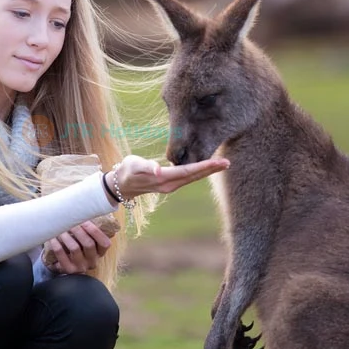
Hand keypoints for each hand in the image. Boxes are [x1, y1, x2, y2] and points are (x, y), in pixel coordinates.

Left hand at [44, 221, 111, 274]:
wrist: (63, 265)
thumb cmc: (76, 247)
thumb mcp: (85, 242)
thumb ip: (88, 231)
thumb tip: (84, 208)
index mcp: (99, 253)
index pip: (105, 243)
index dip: (95, 231)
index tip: (85, 220)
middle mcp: (92, 261)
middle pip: (88, 244)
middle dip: (79, 230)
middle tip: (69, 221)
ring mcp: (80, 267)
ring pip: (74, 248)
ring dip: (66, 235)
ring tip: (60, 228)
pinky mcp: (68, 270)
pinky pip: (61, 255)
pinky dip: (56, 244)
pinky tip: (52, 237)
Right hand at [108, 155, 229, 199]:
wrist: (121, 184)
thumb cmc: (127, 170)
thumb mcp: (133, 166)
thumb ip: (146, 166)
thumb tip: (158, 169)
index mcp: (163, 179)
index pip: (188, 171)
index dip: (203, 166)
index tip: (218, 162)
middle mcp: (170, 185)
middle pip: (194, 176)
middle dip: (211, 169)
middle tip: (227, 162)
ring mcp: (171, 186)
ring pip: (193, 178)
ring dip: (207, 171)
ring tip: (221, 164)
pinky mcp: (170, 184)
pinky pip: (188, 178)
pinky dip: (199, 172)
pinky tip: (206, 167)